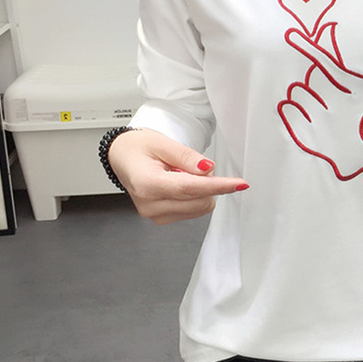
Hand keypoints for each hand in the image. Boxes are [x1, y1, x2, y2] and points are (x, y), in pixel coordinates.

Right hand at [107, 128, 248, 224]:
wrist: (123, 157)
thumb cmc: (138, 147)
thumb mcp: (163, 143)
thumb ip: (187, 157)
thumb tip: (208, 169)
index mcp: (148, 184)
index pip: (191, 188)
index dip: (218, 186)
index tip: (239, 184)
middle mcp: (150, 204)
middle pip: (199, 201)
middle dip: (206, 183)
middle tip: (191, 165)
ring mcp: (154, 214)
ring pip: (199, 208)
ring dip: (200, 190)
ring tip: (179, 173)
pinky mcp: (160, 219)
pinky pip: (192, 211)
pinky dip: (193, 197)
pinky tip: (178, 184)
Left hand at [278, 26, 362, 180]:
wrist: (350, 153)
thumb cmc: (354, 115)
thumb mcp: (358, 89)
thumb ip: (340, 62)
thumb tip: (328, 29)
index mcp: (347, 89)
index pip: (323, 62)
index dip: (307, 46)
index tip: (291, 33)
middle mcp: (332, 103)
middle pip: (305, 81)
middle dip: (311, 88)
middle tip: (323, 100)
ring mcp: (317, 118)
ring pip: (295, 94)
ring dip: (302, 100)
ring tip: (317, 111)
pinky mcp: (302, 131)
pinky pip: (287, 108)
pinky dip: (293, 111)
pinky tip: (307, 119)